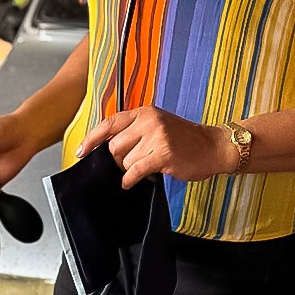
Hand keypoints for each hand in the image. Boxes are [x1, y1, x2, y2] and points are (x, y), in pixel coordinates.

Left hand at [78, 106, 233, 188]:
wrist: (213, 146)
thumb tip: (106, 149)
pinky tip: (133, 182)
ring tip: (147, 167)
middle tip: (133, 164)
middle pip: (114, 147)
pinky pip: (134, 171)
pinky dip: (130, 180)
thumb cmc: (183, 140)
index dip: (92, 139)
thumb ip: (134, 131)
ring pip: (125, 161)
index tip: (81, 152)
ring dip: (131, 170)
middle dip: (118, 161)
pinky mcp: (163, 154)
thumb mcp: (157, 125)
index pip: (110, 123)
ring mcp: (157, 136)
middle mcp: (149, 121)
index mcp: (145, 112)